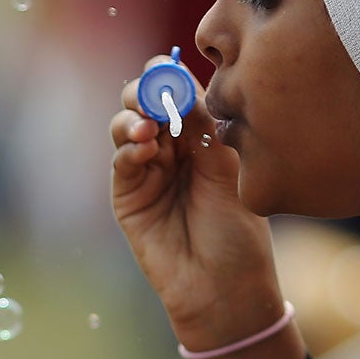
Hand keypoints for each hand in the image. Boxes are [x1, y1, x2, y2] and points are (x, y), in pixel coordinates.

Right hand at [110, 56, 284, 349]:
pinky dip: (129, 147)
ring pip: (127, 125)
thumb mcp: (229, 170)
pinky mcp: (127, 196)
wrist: (224, 287)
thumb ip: (204, 127)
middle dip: (147, 89)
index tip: (174, 71)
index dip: (172, 77)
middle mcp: (171, 148)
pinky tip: (145, 148)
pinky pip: (121, 160)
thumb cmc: (238, 233)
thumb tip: (181, 83)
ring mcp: (147, 171)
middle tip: (156, 93)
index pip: (178, 91)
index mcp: (202, 136)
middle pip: (146, 100)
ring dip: (134, 116)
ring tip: (149, 127)